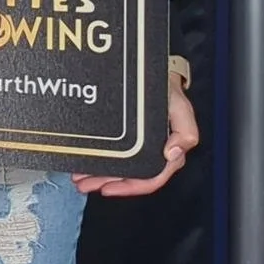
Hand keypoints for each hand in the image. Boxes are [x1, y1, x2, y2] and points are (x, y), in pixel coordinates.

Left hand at [73, 73, 200, 197]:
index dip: (129, 187)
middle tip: (83, 183)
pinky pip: (111, 155)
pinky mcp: (125, 140)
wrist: (156, 75)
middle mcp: (152, 153)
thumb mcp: (181, 108)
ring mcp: (137, 148)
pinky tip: (83, 163)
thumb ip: (185, 130)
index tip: (107, 188)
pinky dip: (96, 161)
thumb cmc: (169, 93)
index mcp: (167, 152)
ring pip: (117, 170)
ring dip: (97, 176)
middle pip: (128, 178)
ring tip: (78, 178)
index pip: (150, 178)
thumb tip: (172, 153)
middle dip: (104, 183)